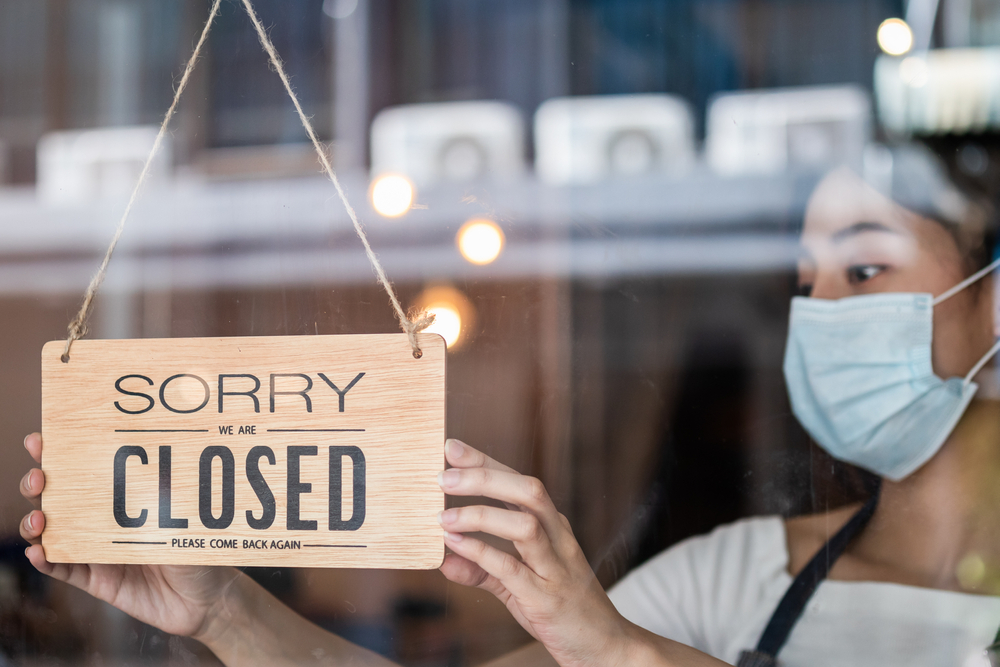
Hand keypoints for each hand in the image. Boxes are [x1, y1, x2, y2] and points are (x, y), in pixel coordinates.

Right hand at [19, 432, 241, 642]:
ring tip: (38, 519)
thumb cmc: (200, 548)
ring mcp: (96, 550)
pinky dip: (46, 561)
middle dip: (39, 484)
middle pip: (57, 497)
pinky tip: (38, 552)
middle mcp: (102, 521)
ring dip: (35, 523)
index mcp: (123, 497)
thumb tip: (157, 466)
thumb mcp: (189, 517)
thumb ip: (171, 497)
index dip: (58, 454)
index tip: (40, 439)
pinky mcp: (96, 581)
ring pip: (51, 532)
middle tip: (39, 477)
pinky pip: (63, 570)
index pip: (86, 469)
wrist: (207, 598)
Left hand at [436, 439, 635, 666]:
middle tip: (444, 477)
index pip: (519, 482)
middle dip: (484, 478)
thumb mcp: (518, 585)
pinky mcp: (547, 598)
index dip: (486, 462)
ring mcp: (556, 567)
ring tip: (444, 518)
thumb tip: (444, 559)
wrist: (605, 647)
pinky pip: (514, 568)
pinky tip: (456, 547)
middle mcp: (558, 539)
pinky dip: (483, 553)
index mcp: (553, 527)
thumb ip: (483, 569)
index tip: (453, 447)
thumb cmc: (563, 610)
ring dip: (481, 515)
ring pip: (526, 525)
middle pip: (528, 492)